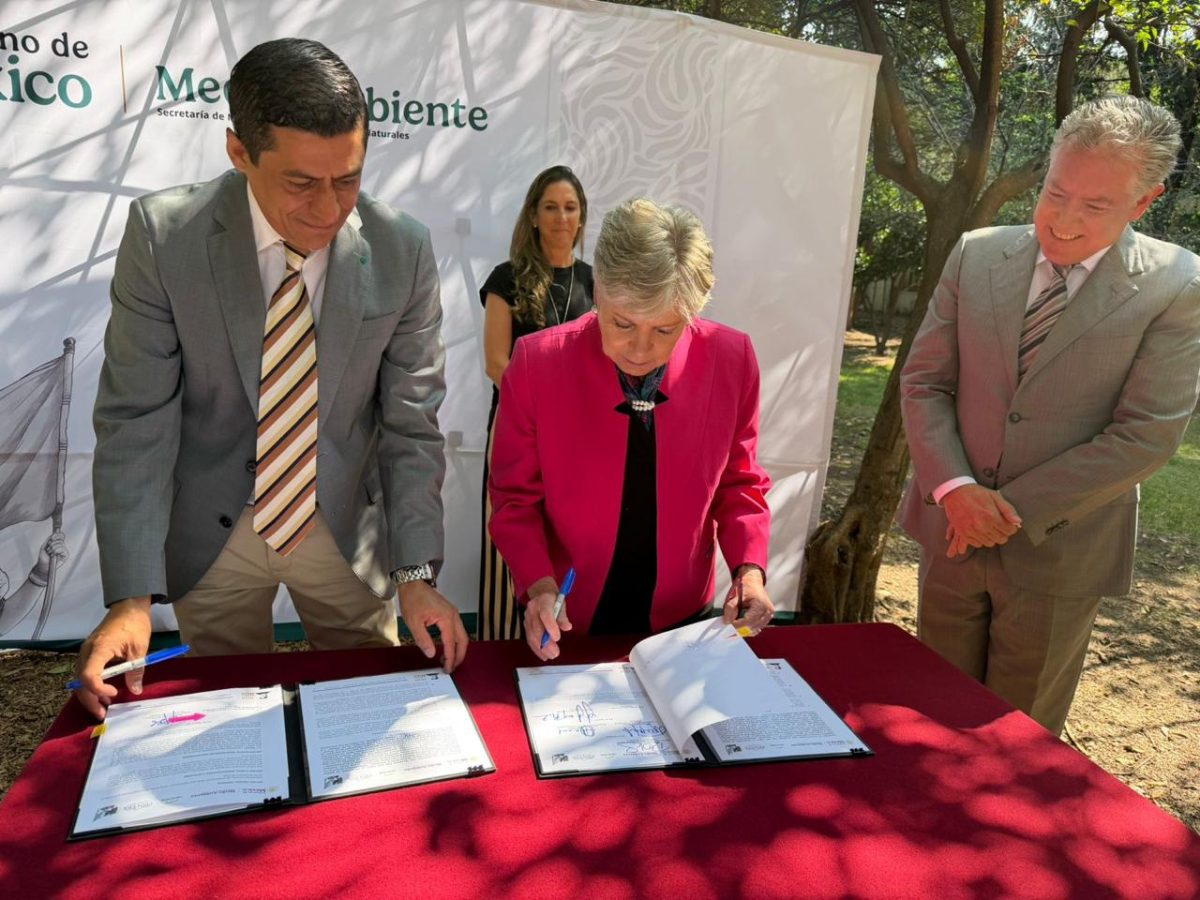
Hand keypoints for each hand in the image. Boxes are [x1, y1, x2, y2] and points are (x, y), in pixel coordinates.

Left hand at [33, 531, 68, 578]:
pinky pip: (62, 549)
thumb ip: (50, 538)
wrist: (43, 565)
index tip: (52, 537)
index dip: (57, 535)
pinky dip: (56, 552)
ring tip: (50, 553)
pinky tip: (54, 555)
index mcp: (57, 543)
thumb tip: (56, 532)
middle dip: (52, 544)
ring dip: (52, 549)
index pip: (61, 536)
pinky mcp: (66, 555)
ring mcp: (64, 551)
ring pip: (60, 544)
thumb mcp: (44, 545)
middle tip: (49, 549)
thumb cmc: (43, 557)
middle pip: (60, 539)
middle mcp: (62, 546)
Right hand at [74, 596, 152, 719]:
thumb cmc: (134, 624)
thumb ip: (135, 670)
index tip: (114, 694)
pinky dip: (93, 685)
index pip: (88, 675)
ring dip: (91, 695)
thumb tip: (135, 691)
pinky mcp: (90, 654)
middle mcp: (87, 652)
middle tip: (103, 714)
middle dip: (90, 700)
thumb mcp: (139, 648)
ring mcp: (86, 653)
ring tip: (105, 707)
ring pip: (81, 679)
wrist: (128, 607)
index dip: (98, 689)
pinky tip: (104, 693)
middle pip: (80, 682)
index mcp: (98, 649)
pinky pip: (86, 673)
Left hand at [397, 581, 467, 672]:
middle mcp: (453, 615)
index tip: (447, 669)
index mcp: (446, 618)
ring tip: (448, 660)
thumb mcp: (413, 622)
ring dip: (458, 648)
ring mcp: (453, 613)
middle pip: (463, 640)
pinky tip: (447, 646)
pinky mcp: (450, 612)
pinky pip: (457, 629)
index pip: (451, 644)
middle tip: (451, 667)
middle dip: (459, 656)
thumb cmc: (412, 599)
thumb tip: (431, 654)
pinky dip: (455, 640)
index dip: (450, 659)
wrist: (412, 583)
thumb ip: (423, 639)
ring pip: (462, 635)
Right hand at [523, 576, 571, 660]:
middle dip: (545, 643)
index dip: (551, 627)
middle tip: (555, 653)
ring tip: (551, 656)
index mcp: (543, 601)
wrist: (541, 594)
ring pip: (531, 635)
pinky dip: (536, 648)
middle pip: (537, 628)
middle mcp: (532, 609)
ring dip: (541, 648)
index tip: (557, 638)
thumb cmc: (553, 600)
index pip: (545, 615)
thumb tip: (567, 627)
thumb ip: (563, 617)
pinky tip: (543, 655)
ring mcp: (527, 617)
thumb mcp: (561, 604)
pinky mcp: (525, 625)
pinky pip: (529, 638)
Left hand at [722, 566, 772, 633]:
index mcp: (760, 603)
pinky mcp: (768, 616)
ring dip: (744, 630)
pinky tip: (741, 626)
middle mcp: (767, 610)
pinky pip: (759, 627)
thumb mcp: (734, 596)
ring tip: (734, 627)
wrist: (753, 581)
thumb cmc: (744, 587)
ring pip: (756, 629)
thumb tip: (727, 622)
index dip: (737, 626)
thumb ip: (730, 609)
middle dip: (740, 629)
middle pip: (752, 627)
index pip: (748, 621)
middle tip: (728, 630)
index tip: (728, 626)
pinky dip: (750, 628)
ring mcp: (769, 613)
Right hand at [942, 484, 1021, 556]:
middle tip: (997, 525)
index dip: (1011, 527)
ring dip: (991, 536)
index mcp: (991, 516)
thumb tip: (1018, 522)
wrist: (955, 492)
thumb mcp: (995, 497)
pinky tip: (979, 530)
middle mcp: (982, 526)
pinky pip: (977, 544)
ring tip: (988, 527)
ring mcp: (971, 531)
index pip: (1009, 531)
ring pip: (990, 543)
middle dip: (1002, 533)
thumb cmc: (976, 493)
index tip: (1007, 523)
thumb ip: (1008, 510)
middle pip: (1001, 539)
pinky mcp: (963, 534)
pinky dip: (980, 539)